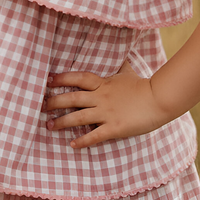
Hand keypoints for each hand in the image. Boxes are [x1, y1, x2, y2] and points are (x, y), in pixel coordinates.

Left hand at [43, 61, 170, 148]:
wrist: (158, 99)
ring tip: (49, 126)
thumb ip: (119, 65)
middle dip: (55, 101)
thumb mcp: (127, 72)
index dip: (62, 79)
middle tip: (41, 106)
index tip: (48, 80)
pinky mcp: (114, 127)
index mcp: (103, 83)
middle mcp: (101, 97)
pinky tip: (72, 144)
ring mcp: (107, 112)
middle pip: (73, 98)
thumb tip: (120, 55)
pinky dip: (82, 140)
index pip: (78, 78)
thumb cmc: (142, 85)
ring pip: (79, 117)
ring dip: (62, 122)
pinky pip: (94, 135)